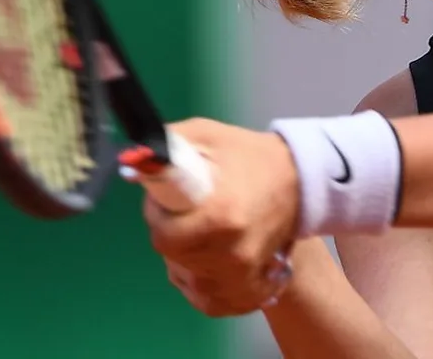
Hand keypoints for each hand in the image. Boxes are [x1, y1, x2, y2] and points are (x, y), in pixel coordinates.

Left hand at [139, 118, 299, 315]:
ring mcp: (241, 281)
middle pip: (172, 255)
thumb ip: (165, 146)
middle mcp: (233, 255)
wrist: (301, 184)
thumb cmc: (249, 157)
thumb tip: (131, 163)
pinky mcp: (246, 297)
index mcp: (222, 216)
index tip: (167, 200)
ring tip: (203, 229)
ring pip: (183, 276)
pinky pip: (203, 298)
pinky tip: (210, 254)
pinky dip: (199, 278)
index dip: (158, 214)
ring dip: (183, 255)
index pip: (164, 235)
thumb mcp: (206, 135)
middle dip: (170, 230)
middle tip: (187, 210)